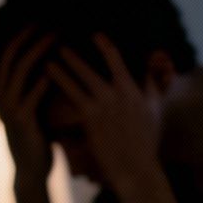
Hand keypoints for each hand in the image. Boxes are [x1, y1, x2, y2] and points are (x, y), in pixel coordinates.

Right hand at [0, 30, 54, 181]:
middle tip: (48, 21)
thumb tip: (56, 64)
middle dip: (29, 37)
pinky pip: (30, 96)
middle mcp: (2, 96)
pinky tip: (55, 69)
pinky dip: (41, 81)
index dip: (23, 35)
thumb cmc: (39, 137)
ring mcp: (10, 109)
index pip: (10, 54)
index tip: (41, 19)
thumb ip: (39, 87)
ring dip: (37, 52)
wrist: (32, 171)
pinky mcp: (22, 122)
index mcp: (4, 90)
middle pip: (12, 57)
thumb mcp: (35, 107)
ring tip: (54, 37)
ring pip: (20, 72)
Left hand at [44, 33, 166, 195]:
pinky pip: (71, 102)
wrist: (136, 167)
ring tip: (47, 62)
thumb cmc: (146, 139)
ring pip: (76, 83)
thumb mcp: (154, 108)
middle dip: (73, 57)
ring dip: (61, 71)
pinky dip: (61, 93)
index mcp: (131, 89)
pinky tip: (49, 88)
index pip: (116, 59)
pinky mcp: (90, 120)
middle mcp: (115, 95)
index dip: (104, 45)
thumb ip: (151, 84)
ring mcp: (101, 107)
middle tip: (59, 45)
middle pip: (89, 69)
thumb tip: (155, 65)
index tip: (94, 35)